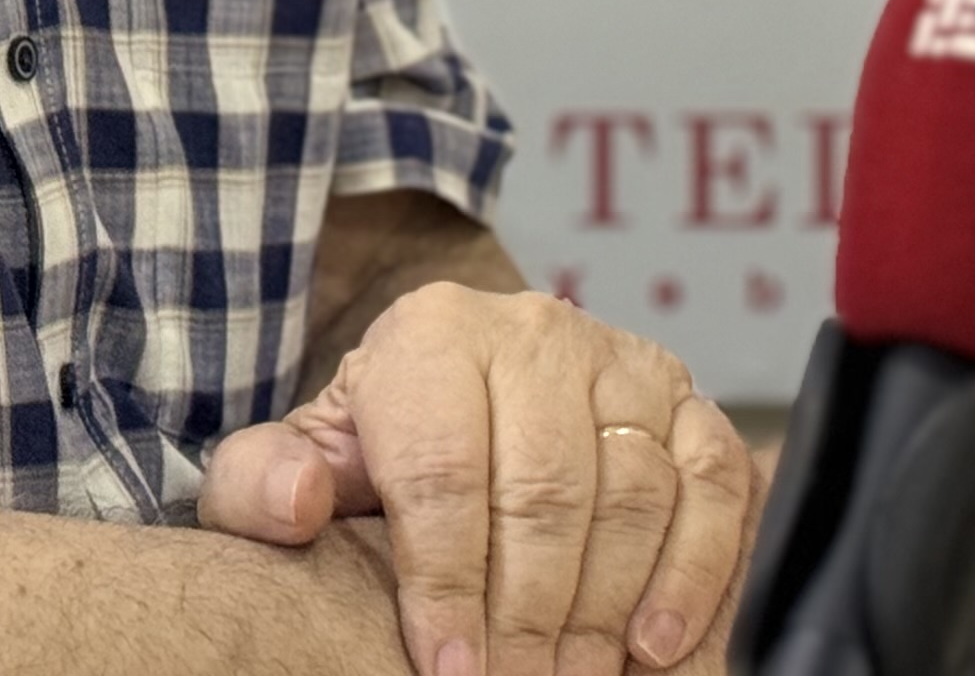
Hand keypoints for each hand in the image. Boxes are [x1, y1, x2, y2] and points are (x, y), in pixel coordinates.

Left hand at [198, 283, 755, 675]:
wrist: (462, 394)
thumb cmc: (379, 448)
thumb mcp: (299, 459)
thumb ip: (262, 483)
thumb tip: (296, 501)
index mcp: (430, 335)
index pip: (444, 469)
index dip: (447, 583)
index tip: (449, 671)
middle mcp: (534, 332)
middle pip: (545, 488)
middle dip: (529, 612)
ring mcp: (622, 361)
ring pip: (632, 491)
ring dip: (607, 607)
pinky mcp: (690, 402)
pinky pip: (713, 483)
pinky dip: (696, 571)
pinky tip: (656, 646)